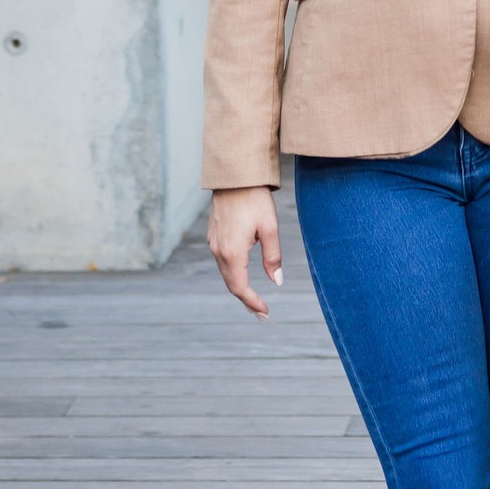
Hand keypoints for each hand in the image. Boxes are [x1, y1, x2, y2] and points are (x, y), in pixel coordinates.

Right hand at [207, 186, 282, 318]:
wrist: (234, 176)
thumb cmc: (254, 199)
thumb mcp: (269, 228)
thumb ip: (272, 257)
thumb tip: (276, 282)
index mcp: (232, 252)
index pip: (240, 288)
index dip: (252, 302)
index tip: (265, 312)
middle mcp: (218, 251)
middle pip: (231, 283)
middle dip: (246, 299)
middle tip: (261, 311)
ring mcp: (213, 243)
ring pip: (225, 272)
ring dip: (238, 286)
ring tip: (253, 296)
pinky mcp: (213, 235)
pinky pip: (222, 260)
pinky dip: (232, 272)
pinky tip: (242, 273)